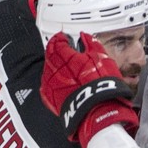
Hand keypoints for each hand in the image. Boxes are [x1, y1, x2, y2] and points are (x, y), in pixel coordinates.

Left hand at [40, 33, 137, 147]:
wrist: (98, 111)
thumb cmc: (101, 85)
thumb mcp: (101, 58)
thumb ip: (91, 43)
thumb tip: (86, 37)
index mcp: (63, 56)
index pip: (56, 42)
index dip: (60, 38)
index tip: (64, 38)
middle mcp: (53, 69)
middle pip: (49, 56)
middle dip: (55, 51)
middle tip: (62, 50)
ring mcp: (51, 85)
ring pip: (47, 71)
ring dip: (53, 67)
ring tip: (63, 67)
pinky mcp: (51, 100)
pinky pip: (46, 87)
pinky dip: (51, 82)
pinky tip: (58, 83)